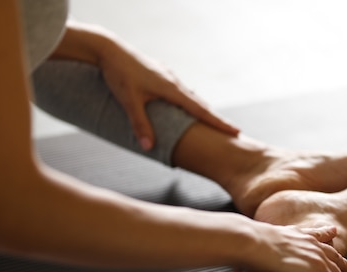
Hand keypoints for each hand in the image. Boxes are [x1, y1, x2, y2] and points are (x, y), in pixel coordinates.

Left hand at [98, 40, 238, 150]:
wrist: (110, 50)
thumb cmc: (119, 75)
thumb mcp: (129, 102)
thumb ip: (140, 125)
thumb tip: (148, 147)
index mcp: (172, 89)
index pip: (201, 110)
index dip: (219, 122)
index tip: (236, 131)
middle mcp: (174, 82)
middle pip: (200, 104)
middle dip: (215, 118)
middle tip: (230, 131)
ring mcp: (168, 76)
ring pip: (190, 96)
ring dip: (201, 109)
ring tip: (210, 122)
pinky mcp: (161, 73)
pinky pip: (180, 90)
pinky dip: (187, 101)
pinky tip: (184, 105)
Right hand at [241, 224, 346, 271]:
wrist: (253, 242)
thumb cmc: (252, 243)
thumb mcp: (264, 236)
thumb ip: (267, 239)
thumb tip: (248, 242)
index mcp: (301, 235)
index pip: (321, 237)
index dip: (329, 240)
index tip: (334, 237)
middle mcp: (313, 244)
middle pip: (335, 255)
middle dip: (343, 263)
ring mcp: (317, 257)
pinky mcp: (319, 271)